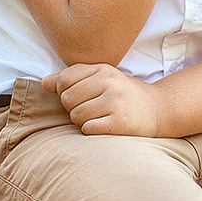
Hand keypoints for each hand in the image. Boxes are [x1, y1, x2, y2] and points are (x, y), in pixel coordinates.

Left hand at [42, 63, 161, 135]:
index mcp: (102, 69)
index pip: (64, 80)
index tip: (79, 96)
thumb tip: (43, 83)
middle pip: (67, 99)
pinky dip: (92, 131)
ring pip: (76, 116)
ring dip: (82, 121)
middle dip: (73, 108)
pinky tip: (105, 126)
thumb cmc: (123, 95)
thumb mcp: (101, 79)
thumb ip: (71, 79)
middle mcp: (109, 83)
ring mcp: (115, 102)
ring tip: (99, 117)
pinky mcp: (119, 121)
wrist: (158, 110)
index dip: (64, 91)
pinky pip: (88, 129)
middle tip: (91, 108)